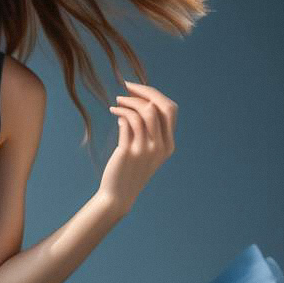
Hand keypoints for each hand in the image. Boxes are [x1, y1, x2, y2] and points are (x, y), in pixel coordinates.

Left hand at [99, 79, 176, 215]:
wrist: (118, 195)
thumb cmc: (129, 170)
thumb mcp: (144, 151)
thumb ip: (146, 131)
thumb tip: (138, 105)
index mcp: (168, 145)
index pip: (170, 109)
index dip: (154, 94)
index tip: (137, 89)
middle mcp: (161, 146)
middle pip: (159, 106)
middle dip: (143, 92)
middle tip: (126, 87)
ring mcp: (146, 149)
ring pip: (143, 112)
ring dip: (128, 102)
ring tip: (117, 102)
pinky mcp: (129, 152)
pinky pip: (128, 123)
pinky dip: (120, 113)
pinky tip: (114, 112)